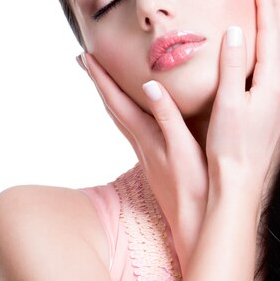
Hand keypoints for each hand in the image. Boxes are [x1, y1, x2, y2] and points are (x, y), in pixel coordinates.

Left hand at [76, 50, 207, 272]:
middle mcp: (140, 144)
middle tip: (84, 61)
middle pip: (112, 108)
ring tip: (102, 82)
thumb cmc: (195, 188)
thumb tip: (149, 86)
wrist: (194, 224)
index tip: (86, 55)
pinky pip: (131, 129)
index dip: (101, 78)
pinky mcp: (153, 162)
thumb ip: (167, 117)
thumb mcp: (184, 148)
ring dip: (109, 97)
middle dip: (98, 83)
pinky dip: (124, 113)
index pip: (117, 101)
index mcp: (146, 136)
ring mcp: (145, 154)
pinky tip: (132, 116)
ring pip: (120, 119)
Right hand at [206, 0, 279, 195]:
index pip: (271, 36)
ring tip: (278, 5)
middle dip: (279, 10)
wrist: (240, 184)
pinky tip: (274, 47)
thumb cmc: (230, 148)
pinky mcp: (276, 109)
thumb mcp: (227, 104)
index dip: (266, 8)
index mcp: (271, 85)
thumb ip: (232, 66)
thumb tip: (234, 32)